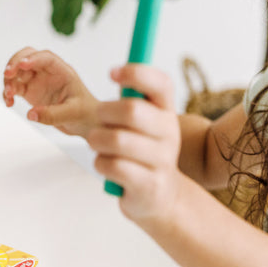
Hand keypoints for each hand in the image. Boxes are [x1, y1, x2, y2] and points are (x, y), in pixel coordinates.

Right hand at [3, 47, 97, 136]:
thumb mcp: (73, 113)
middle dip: (15, 63)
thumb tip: (31, 114)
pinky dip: (8, 92)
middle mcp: (48, 72)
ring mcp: (38, 80)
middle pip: (27, 57)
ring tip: (8, 94)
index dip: (33, 58)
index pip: (46, 58)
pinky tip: (9, 102)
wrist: (85, 122)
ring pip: (18, 71)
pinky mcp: (30, 91)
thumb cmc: (85, 112)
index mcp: (62, 71)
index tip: (22, 64)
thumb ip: (53, 114)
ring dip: (9, 80)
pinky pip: (15, 86)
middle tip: (7, 75)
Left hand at [88, 64, 183, 225]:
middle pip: (132, 110)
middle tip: (98, 118)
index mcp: (167, 112)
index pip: (161, 83)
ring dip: (97, 139)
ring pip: (117, 140)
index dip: (136, 73)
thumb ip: (133, 98)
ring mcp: (162, 161)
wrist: (161, 196)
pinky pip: (112, 166)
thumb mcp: (145, 121)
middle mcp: (170, 134)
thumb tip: (117, 70)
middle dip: (105, 112)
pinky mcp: (149, 186)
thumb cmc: (143, 149)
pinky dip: (100, 163)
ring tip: (97, 142)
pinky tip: (105, 164)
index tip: (112, 73)